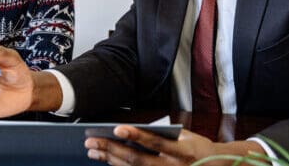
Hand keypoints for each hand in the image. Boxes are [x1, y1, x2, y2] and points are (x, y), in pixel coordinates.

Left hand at [84, 127, 264, 165]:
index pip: (156, 143)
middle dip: (112, 149)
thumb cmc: (197, 148)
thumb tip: (132, 131)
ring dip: (109, 159)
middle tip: (91, 141)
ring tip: (92, 150)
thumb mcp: (186, 137)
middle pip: (137, 159)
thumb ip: (163, 135)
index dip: (136, 136)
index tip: (117, 128)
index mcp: (182, 151)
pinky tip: (105, 159)